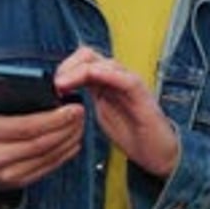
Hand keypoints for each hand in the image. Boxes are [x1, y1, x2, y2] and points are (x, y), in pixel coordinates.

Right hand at [0, 80, 84, 191]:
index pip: (26, 126)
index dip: (53, 118)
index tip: (72, 106)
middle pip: (40, 142)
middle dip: (65, 127)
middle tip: (81, 112)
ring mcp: (6, 174)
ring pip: (47, 155)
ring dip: (68, 139)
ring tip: (80, 123)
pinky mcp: (18, 182)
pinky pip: (47, 167)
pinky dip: (64, 153)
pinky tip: (72, 139)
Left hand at [54, 47, 178, 178]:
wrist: (158, 153)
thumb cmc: (133, 135)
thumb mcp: (99, 115)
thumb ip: (83, 101)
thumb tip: (60, 95)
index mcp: (106, 82)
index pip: (82, 61)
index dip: (64, 67)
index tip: (52, 84)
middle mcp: (117, 78)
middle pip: (90, 55)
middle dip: (68, 66)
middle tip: (56, 83)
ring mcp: (130, 84)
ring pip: (104, 62)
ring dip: (80, 70)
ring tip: (64, 83)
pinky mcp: (141, 94)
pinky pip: (125, 78)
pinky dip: (107, 74)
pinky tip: (93, 76)